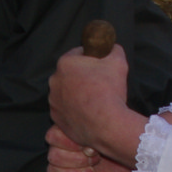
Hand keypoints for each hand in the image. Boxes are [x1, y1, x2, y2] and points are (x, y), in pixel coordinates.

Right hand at [44, 124, 131, 171]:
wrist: (131, 159)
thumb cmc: (122, 142)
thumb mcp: (112, 128)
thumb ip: (96, 123)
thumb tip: (89, 134)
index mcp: (69, 130)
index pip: (52, 137)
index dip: (70, 145)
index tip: (91, 148)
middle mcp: (64, 146)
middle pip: (53, 155)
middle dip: (77, 160)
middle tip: (96, 158)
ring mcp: (64, 162)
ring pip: (52, 170)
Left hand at [47, 40, 147, 166]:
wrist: (107, 124)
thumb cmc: (110, 90)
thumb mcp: (118, 61)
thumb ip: (114, 50)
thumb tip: (113, 48)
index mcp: (65, 63)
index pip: (77, 53)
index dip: (90, 58)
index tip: (100, 65)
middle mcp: (54, 80)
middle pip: (70, 73)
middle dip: (81, 76)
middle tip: (98, 83)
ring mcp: (53, 100)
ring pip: (66, 92)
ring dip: (76, 93)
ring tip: (93, 100)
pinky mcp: (56, 117)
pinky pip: (65, 109)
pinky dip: (74, 110)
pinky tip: (87, 112)